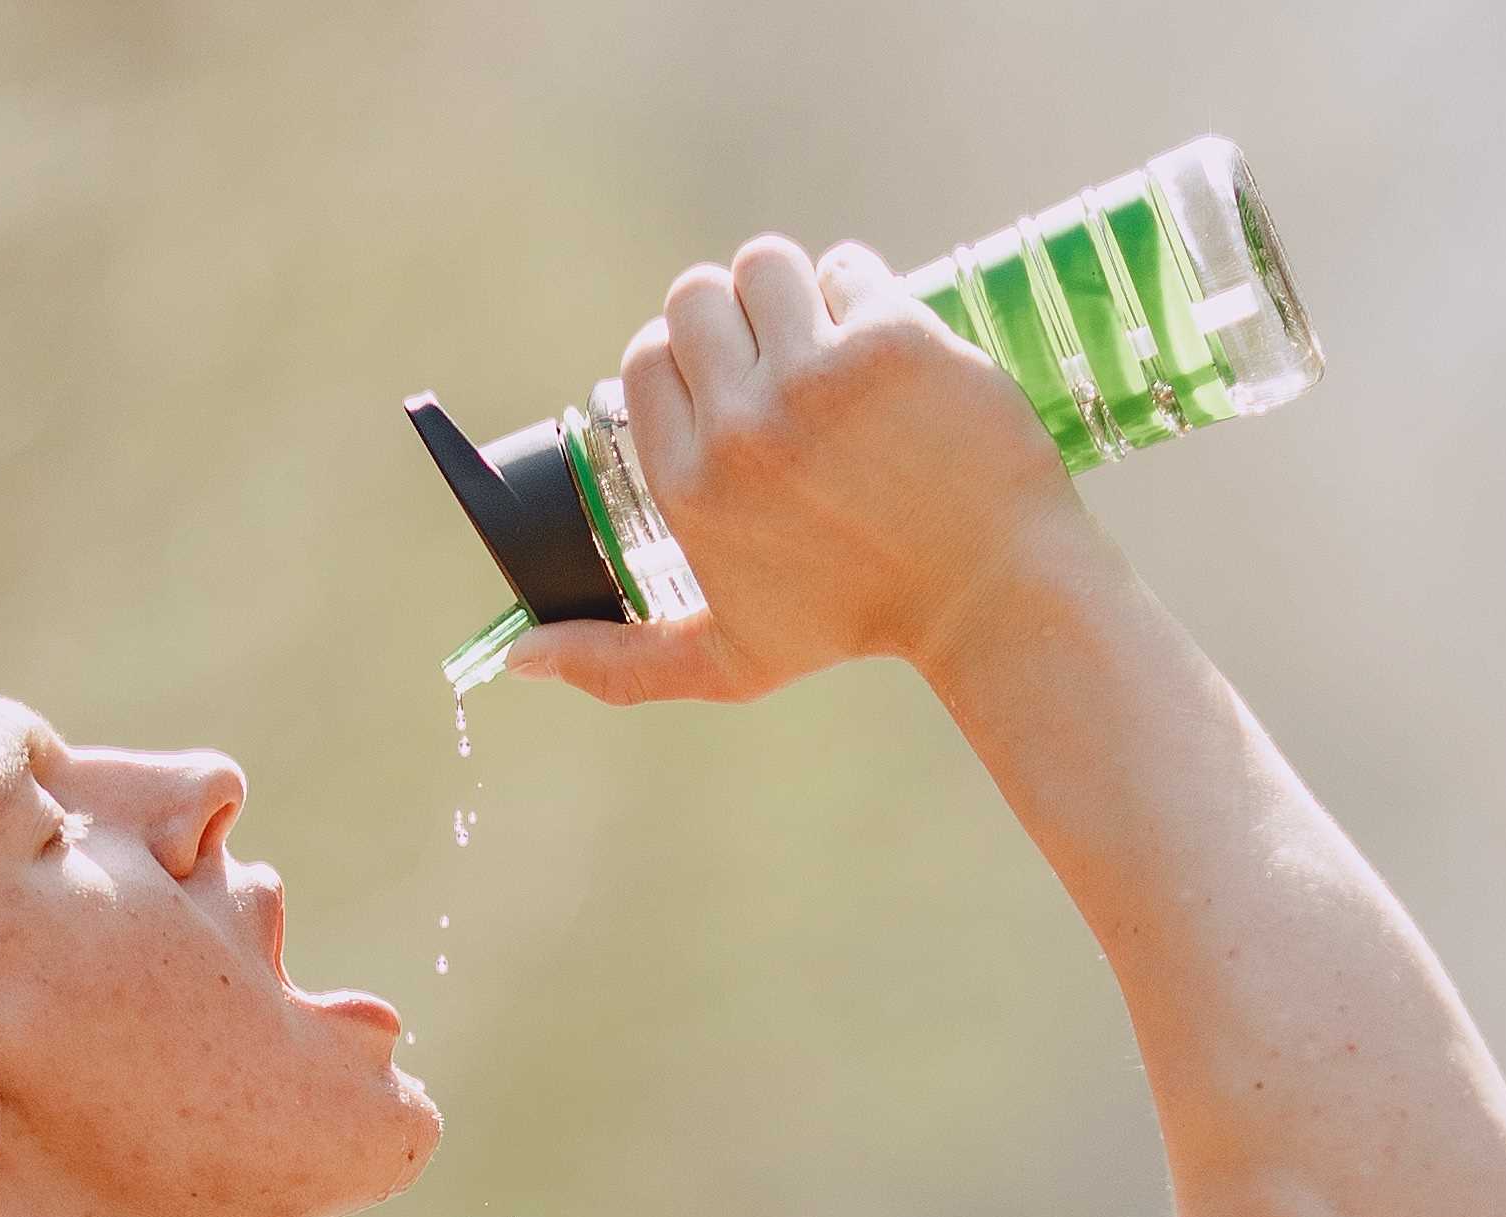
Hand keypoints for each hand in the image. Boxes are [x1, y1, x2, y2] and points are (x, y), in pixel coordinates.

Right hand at [503, 234, 1106, 706]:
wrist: (991, 594)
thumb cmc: (857, 624)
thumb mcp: (731, 660)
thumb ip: (619, 663)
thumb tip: (515, 662)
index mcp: (691, 489)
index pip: (646, 360)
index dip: (684, 357)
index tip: (728, 380)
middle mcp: (741, 431)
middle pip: (693, 297)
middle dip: (732, 314)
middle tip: (779, 354)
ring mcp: (817, 381)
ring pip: (766, 263)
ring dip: (792, 287)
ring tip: (825, 333)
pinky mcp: (892, 340)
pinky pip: (850, 268)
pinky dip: (863, 291)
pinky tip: (883, 339)